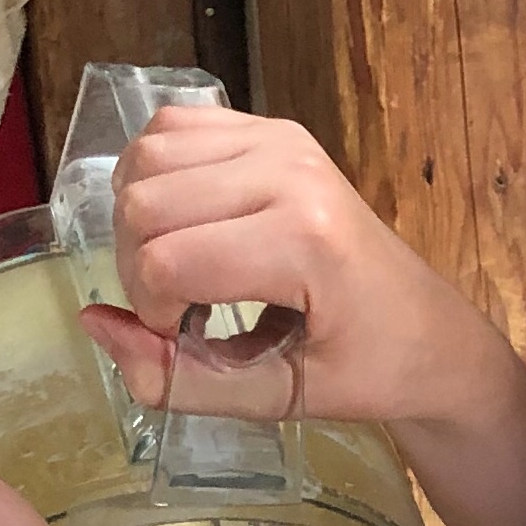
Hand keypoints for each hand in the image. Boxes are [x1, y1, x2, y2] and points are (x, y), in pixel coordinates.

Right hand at [82, 103, 468, 424]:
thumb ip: (175, 378)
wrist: (430, 332)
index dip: (152, 316)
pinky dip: (157, 177)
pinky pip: (170, 128)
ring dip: (140, 221)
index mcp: (305, 240)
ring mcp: (282, 139)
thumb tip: (94, 322)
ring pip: (144, 158)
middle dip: (137, 268)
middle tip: (182, 308)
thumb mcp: (273, 399)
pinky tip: (190, 221)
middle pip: (141, 203)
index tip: (189, 341)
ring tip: (184, 264)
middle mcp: (291, 170)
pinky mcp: (273, 127)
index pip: (163, 263)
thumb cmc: (365, 371)